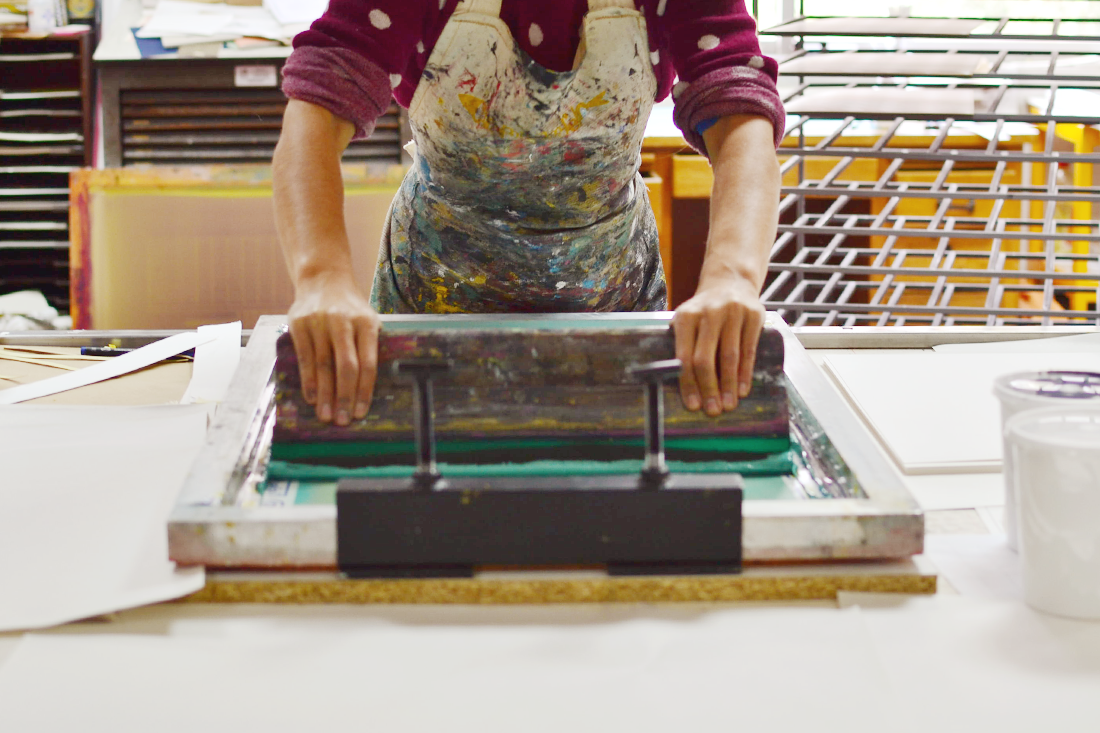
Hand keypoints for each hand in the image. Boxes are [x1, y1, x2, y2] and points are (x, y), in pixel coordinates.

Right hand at [287, 272, 380, 425]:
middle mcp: (343, 322)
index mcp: (366, 323)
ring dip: (325, 394)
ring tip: (326, 415)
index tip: (360, 413)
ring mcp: (319, 322)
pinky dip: (308, 380)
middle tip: (342, 421)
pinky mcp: (299, 324)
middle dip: (344, 397)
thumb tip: (368, 389)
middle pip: (345, 367)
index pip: (367, 363)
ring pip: (323, 365)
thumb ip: (370, 347)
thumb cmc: (350, 307)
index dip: (363, 390)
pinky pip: (305, 357)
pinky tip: (312, 398)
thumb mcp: (368, 319)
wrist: (323, 278)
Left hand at [672, 276, 764, 416]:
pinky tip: (743, 389)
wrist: (730, 282)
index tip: (693, 405)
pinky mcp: (754, 315)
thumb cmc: (704, 312)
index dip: (688, 383)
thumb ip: (683, 347)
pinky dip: (745, 373)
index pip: (685, 356)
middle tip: (713, 410)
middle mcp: (708, 312)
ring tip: (729, 404)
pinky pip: (749, 350)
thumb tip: (685, 389)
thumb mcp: (688, 321)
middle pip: (705, 358)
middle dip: (709, 388)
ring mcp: (733, 312)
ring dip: (729, 385)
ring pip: (729, 356)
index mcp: (686, 316)